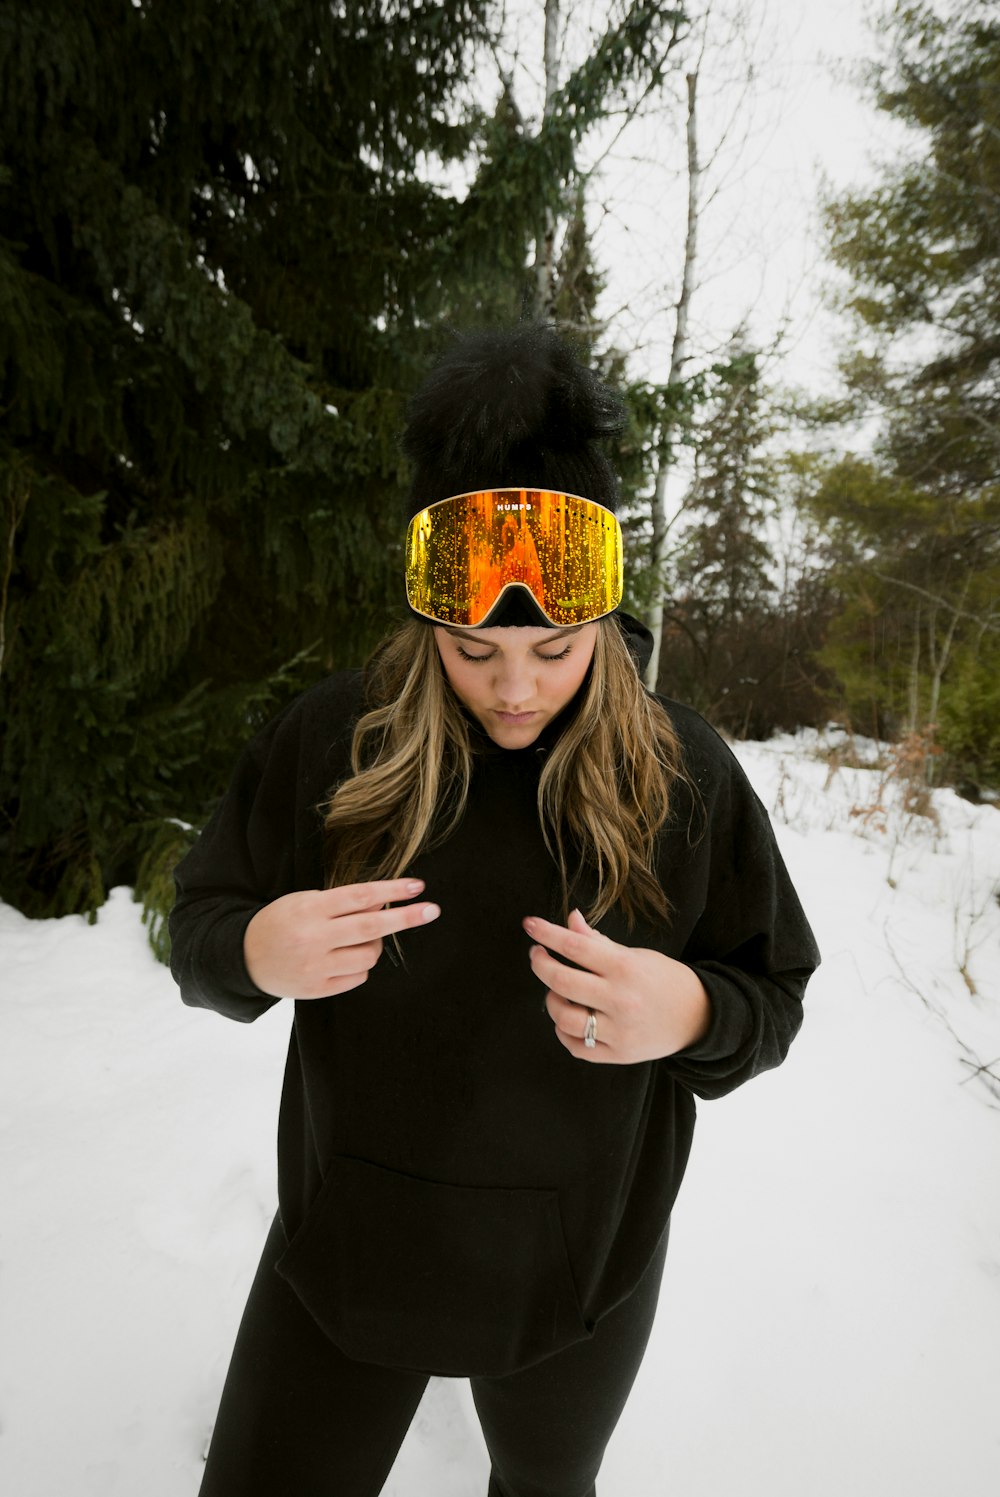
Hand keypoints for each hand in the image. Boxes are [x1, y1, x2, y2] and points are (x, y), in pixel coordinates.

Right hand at [244, 879, 439, 999]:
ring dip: (377, 944)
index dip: (392, 891)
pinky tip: (345, 957)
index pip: (360, 897)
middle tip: (432, 910)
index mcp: (310, 910)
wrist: (245, 958)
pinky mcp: (318, 989)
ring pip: (369, 956)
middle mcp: (314, 938)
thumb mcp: (305, 901)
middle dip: (406, 919)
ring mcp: (316, 967)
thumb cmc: (281, 922)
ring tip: (362, 938)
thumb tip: (383, 902)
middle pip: (371, 928)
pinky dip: (361, 965)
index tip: (418, 886)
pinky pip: (358, 977)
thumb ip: (342, 902)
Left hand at [523, 909, 711, 1063]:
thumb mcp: (635, 955)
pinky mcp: (618, 1053)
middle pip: (562, 981)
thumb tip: (570, 919)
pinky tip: (569, 1019)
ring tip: (558, 992)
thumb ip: (599, 941)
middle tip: (536, 955)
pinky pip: (576, 1046)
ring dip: (552, 1001)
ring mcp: (619, 1030)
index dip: (547, 933)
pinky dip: (564, 1032)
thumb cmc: (664, 979)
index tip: (530, 924)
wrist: (699, 1016)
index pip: (576, 946)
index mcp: (625, 967)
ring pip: (564, 1018)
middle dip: (540, 964)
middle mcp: (620, 999)